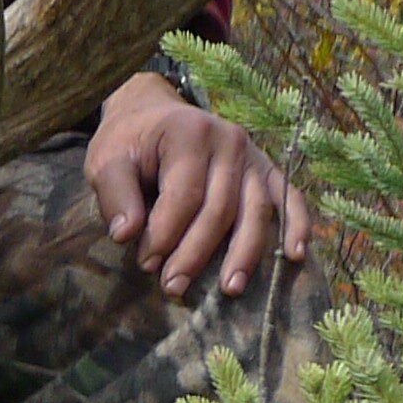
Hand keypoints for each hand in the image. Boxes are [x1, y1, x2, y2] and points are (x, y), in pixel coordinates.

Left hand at [84, 71, 313, 302]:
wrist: (153, 113)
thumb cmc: (129, 142)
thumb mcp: (106, 160)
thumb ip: (115, 195)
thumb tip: (126, 236)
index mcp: (189, 133)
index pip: (184, 195)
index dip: (165, 234)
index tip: (145, 263)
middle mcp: (229, 141)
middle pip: (220, 208)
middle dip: (196, 253)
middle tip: (174, 286)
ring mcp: (253, 155)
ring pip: (256, 210)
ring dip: (244, 254)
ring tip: (229, 289)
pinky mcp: (266, 168)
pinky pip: (289, 197)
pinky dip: (296, 225)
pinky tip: (295, 255)